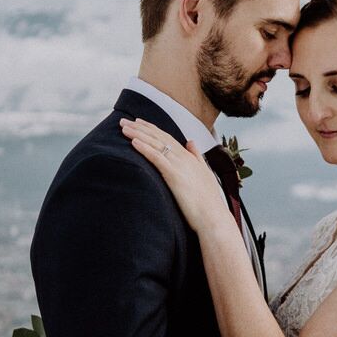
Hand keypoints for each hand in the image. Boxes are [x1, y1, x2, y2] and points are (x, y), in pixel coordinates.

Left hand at [120, 118, 233, 232]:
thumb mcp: (204, 174)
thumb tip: (191, 142)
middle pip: (158, 136)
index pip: (167, 137)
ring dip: (138, 134)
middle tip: (123, 120)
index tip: (138, 122)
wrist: (213, 216)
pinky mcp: (173, 175)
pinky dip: (144, 148)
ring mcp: (179, 164)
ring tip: (123, 127)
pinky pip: (156, 157)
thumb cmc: (208, 202)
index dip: (151, 129)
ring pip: (155, 143)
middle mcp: (184, 157)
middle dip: (140, 127)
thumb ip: (197, 157)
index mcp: (189, 157)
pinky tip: (133, 141)